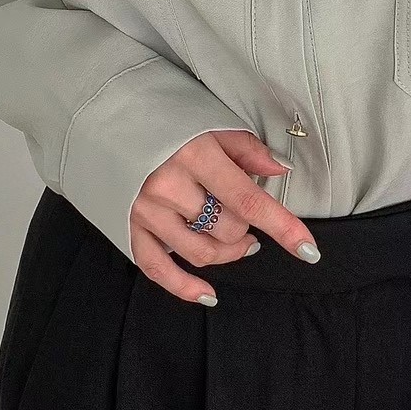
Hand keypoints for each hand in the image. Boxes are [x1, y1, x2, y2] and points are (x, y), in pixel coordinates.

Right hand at [129, 129, 320, 303]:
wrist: (102, 113)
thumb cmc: (161, 114)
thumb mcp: (208, 120)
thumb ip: (247, 148)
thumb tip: (281, 170)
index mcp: (195, 155)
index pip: (249, 200)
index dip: (283, 227)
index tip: (308, 249)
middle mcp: (168, 186)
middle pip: (227, 229)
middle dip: (247, 229)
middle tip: (249, 218)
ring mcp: (145, 210)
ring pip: (200, 252)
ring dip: (228, 254)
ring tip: (239, 243)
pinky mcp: (127, 226)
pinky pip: (157, 269)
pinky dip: (184, 287)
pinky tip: (208, 296)